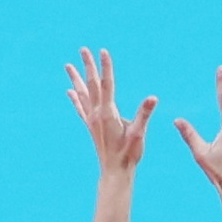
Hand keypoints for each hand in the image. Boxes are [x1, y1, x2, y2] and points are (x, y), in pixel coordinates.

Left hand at [65, 48, 155, 174]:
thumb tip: (153, 98)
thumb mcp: (139, 133)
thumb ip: (145, 114)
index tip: (103, 50)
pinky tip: (70, 91)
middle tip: (83, 49)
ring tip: (68, 65)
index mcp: (108, 113)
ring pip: (82, 94)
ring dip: (76, 79)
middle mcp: (96, 114)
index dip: (105, 66)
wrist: (115, 171)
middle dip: (88, 66)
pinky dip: (75, 98)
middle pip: (92, 84)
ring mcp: (91, 120)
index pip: (107, 84)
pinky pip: (80, 108)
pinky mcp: (91, 127)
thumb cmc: (129, 154)